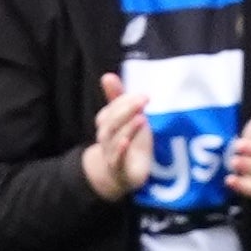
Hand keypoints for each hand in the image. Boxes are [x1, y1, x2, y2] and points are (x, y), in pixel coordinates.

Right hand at [80, 71, 154, 200]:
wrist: (119, 174)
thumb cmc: (126, 141)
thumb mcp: (125, 119)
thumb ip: (117, 99)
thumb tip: (107, 75)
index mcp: (107, 123)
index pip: (113, 109)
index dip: (126, 102)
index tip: (143, 96)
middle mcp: (106, 137)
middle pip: (112, 122)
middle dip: (127, 111)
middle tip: (143, 101)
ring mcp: (111, 153)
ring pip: (115, 139)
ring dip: (127, 128)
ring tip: (140, 118)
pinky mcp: (119, 168)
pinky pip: (116, 159)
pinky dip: (119, 150)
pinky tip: (125, 141)